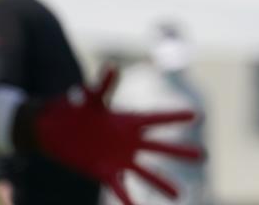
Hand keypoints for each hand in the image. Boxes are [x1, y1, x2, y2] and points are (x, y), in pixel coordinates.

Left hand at [35, 67, 202, 204]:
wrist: (54, 129)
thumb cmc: (74, 108)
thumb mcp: (89, 98)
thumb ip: (102, 87)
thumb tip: (111, 67)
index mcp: (128, 120)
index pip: (157, 118)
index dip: (175, 116)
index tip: (197, 114)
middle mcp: (129, 140)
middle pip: (160, 147)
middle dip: (182, 152)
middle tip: (204, 156)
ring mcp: (120, 158)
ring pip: (146, 171)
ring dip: (162, 183)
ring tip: (179, 195)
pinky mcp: (105, 172)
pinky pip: (120, 188)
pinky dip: (128, 199)